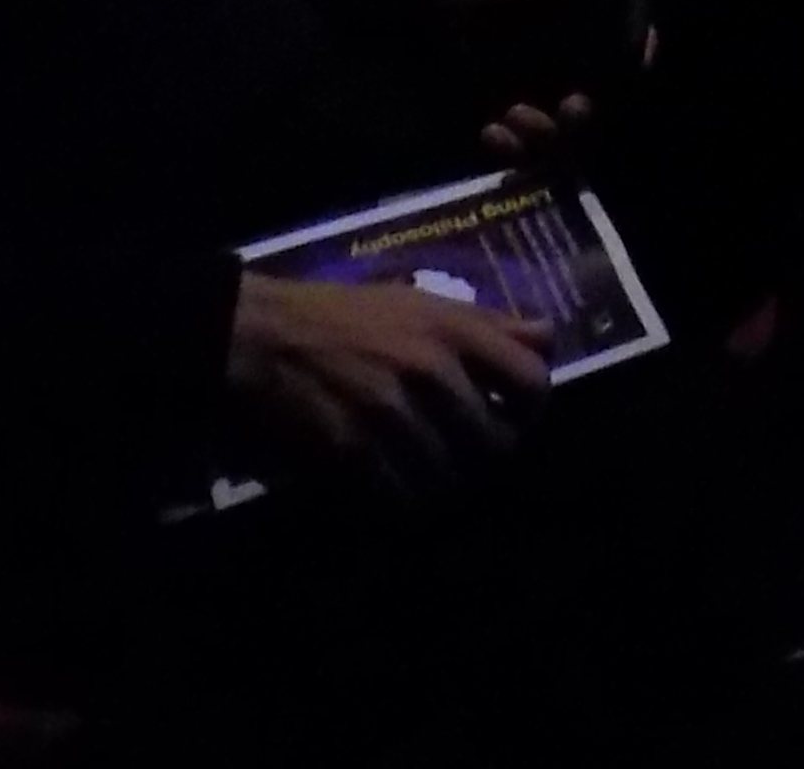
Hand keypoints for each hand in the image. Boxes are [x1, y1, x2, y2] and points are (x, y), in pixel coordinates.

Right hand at [222, 274, 546, 499]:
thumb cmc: (338, 315)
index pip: (532, 380)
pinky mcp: (351, 454)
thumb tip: (550, 339)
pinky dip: (400, 502)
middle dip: (482, 456)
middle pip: (495, 444)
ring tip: (421, 472)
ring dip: (440, 485)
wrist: (254, 337)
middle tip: (461, 455)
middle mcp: (429, 369)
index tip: (509, 415)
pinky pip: (402, 502)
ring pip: (451, 481)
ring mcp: (390, 415)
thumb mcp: (418, 301)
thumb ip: (487, 324)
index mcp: (450, 327)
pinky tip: (386, 486)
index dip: (529, 407)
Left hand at [449, 0, 639, 162]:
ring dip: (544, 134)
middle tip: (572, 109)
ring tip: (517, 114)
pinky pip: (515, 151)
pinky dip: (509, 148)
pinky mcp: (505, 124)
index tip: (637, 61)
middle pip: (595, 112)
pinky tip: (493, 132)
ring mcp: (538, 105)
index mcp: (586, 44)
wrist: (440, 4)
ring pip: (556, 139)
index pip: (629, 59)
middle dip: (586, 116)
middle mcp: (570, 80)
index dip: (640, 60)